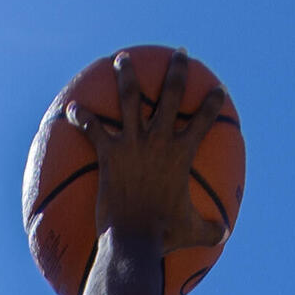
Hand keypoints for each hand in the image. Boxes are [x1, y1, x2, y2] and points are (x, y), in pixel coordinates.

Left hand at [67, 51, 231, 260]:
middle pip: (172, 94)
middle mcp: (159, 140)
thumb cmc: (164, 236)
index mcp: (182, 154)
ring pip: (130, 97)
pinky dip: (81, 117)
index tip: (217, 89)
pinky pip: (93, 128)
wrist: (134, 240)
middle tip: (179, 54)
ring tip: (121, 58)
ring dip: (126, 74)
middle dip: (177, 70)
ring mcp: (132, 143)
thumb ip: (210, 230)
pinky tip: (71, 108)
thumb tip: (224, 234)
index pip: (205, 119)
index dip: (213, 103)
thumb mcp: (194, 232)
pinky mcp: (109, 153)